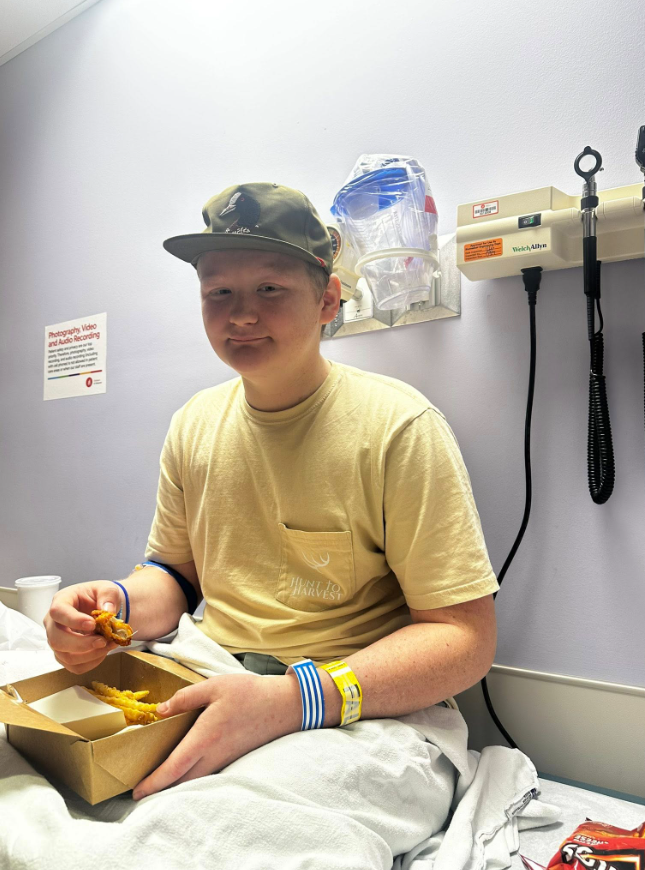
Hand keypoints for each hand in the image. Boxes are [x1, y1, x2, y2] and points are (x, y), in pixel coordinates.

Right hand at [43, 581, 122, 673]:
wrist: (102, 608)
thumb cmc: (100, 596)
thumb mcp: (107, 589)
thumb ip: (108, 596)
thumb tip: (108, 611)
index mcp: (61, 601)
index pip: (58, 612)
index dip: (73, 620)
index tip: (93, 624)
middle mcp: (53, 622)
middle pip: (57, 639)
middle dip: (82, 644)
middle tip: (103, 640)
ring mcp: (57, 640)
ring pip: (66, 656)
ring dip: (91, 654)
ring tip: (109, 644)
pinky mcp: (64, 655)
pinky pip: (75, 666)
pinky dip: (92, 662)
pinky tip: (103, 651)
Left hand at [132, 672, 302, 799]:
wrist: (283, 706)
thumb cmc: (249, 693)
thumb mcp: (215, 686)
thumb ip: (186, 697)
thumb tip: (160, 710)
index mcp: (205, 737)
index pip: (174, 767)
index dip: (153, 782)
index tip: (136, 791)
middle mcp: (213, 755)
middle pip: (180, 781)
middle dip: (158, 789)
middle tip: (138, 791)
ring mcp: (223, 760)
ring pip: (193, 780)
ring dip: (173, 784)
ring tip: (155, 782)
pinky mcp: (231, 758)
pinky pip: (204, 774)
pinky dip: (188, 777)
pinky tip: (182, 768)